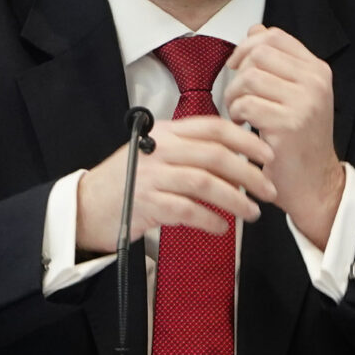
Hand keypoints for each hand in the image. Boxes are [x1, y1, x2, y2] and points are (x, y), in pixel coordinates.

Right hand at [75, 116, 271, 256]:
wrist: (86, 206)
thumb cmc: (127, 181)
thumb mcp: (157, 153)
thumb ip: (190, 149)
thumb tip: (238, 155)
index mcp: (167, 133)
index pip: (214, 127)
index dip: (246, 140)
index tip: (268, 155)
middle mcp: (159, 150)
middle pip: (215, 156)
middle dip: (249, 174)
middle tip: (269, 190)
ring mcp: (151, 176)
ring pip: (205, 183)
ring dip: (235, 200)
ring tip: (251, 213)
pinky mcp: (145, 203)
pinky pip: (187, 210)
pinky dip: (209, 219)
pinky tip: (222, 227)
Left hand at [223, 25, 345, 248]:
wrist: (314, 182)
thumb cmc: (300, 141)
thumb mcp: (297, 95)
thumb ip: (278, 63)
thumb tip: (255, 30)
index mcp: (318, 71)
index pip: (275, 37)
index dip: (248, 46)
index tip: (239, 66)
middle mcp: (315, 82)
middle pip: (259, 53)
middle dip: (238, 73)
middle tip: (239, 95)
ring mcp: (305, 102)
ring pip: (250, 77)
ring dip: (235, 96)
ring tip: (241, 112)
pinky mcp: (289, 123)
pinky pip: (247, 104)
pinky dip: (237, 115)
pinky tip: (245, 126)